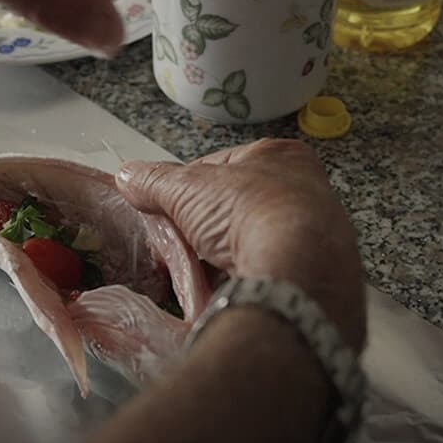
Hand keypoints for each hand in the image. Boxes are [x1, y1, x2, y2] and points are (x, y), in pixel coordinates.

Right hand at [114, 139, 365, 348]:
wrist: (296, 273)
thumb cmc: (252, 212)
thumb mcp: (186, 188)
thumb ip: (153, 180)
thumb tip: (128, 176)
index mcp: (282, 155)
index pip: (221, 165)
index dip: (188, 185)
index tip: (168, 204)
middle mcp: (306, 191)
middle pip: (233, 206)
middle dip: (202, 225)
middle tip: (178, 240)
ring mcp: (314, 236)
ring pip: (246, 242)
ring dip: (217, 255)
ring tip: (194, 267)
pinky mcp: (311, 274)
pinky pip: (261, 272)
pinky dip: (236, 279)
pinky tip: (218, 287)